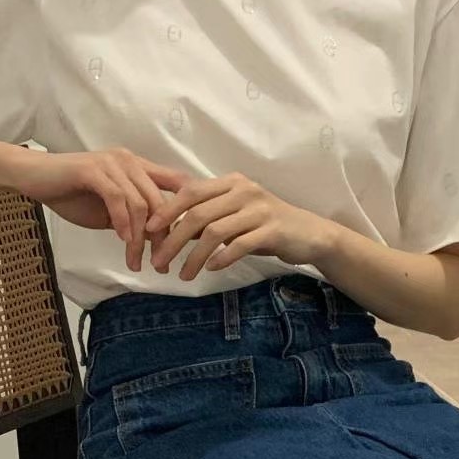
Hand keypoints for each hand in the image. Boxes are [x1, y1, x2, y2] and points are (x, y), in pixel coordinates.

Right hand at [14, 147, 189, 270]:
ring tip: (136, 261)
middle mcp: (130, 161)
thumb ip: (134, 220)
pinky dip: (123, 223)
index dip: (187, 210)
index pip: (176, 184)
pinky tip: (122, 242)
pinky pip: (118, 199)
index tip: (191, 242)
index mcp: (138, 167)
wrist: (35, 179)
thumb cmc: (72, 195)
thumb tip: (159, 240)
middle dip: (163, 237)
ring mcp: (112, 163)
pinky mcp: (93, 170)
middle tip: (161, 265)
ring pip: (140, 204)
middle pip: (160, 201)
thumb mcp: (111, 212)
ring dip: (139, 238)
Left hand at [144, 171, 334, 279]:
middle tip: (159, 262)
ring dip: (193, 256)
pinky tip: (211, 269)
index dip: (166, 211)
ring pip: (215, 232)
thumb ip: (207, 219)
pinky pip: (239, 245)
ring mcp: (259, 210)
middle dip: (173, 240)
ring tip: (183, 275)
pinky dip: (221, 258)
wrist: (310, 234)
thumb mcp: (235, 217)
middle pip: (197, 214)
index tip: (148, 231)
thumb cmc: (267, 227)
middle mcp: (243, 191)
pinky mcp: (272, 230)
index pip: (190, 192)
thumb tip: (171, 230)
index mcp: (231, 183)